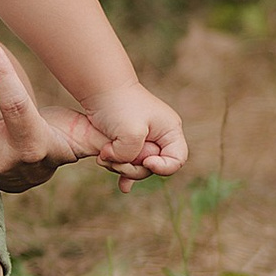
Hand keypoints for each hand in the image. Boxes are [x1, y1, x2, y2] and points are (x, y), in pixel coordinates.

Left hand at [72, 78, 187, 187]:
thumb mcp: (130, 132)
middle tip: (113, 160)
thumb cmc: (118, 105)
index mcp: (170, 131)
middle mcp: (160, 137)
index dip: (161, 167)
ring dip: (121, 167)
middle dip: (133, 168)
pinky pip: (129, 163)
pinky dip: (122, 171)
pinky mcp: (128, 142)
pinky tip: (122, 186)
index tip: (145, 160)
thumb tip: (121, 163)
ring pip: (138, 167)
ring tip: (103, 157)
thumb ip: (131, 154)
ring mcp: (144, 140)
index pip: (177, 160)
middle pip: (153, 167)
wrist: (99, 88)